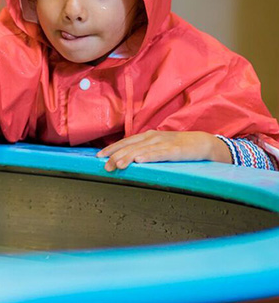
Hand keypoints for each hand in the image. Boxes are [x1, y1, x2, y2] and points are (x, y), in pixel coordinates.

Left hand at [96, 130, 231, 171]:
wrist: (203, 143)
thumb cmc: (179, 145)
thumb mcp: (158, 145)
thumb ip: (144, 149)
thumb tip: (128, 157)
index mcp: (147, 136)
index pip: (126, 142)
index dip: (112, 148)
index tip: (99, 156)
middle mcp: (153, 137)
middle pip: (131, 146)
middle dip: (116, 156)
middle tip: (105, 166)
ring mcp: (163, 143)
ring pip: (142, 150)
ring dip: (128, 157)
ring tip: (118, 165)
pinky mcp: (175, 151)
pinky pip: (159, 154)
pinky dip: (148, 156)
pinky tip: (140, 160)